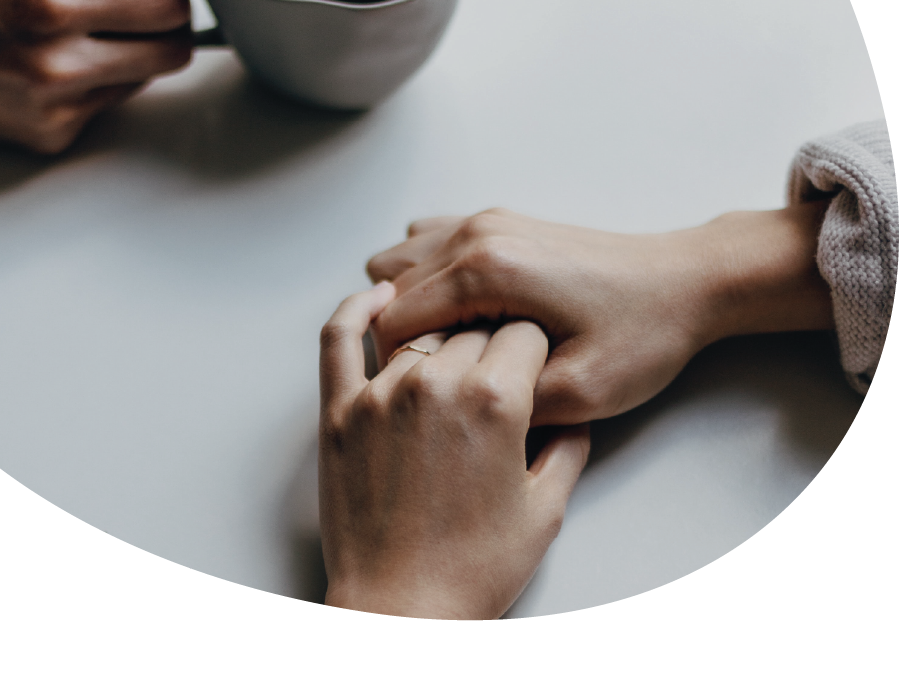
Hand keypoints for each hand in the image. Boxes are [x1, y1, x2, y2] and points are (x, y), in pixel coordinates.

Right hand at [0, 0, 191, 152]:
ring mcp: (55, 107)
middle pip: (172, 50)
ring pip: (145, 79)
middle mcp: (57, 64)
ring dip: (132, 52)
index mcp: (55, 1)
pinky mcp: (49, 135)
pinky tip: (60, 58)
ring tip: (83, 26)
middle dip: (161, 20)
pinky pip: (109, 105)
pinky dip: (99, 82)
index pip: (170, 2)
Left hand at [318, 283, 589, 619]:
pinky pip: (339, 337)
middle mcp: (436, 383)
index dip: (534, 347)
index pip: (523, 332)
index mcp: (495, 400)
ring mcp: (381, 392)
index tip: (532, 361)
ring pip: (421, 333)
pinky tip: (380, 298)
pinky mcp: (338, 410)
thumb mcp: (546, 510)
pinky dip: (356, 309)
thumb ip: (568, 445)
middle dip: (492, 346)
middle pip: (473, 328)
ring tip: (456, 357)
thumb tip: (571, 409)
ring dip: (442, 340)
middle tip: (497, 374)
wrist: (402, 611)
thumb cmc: (473, 569)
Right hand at [367, 205, 834, 425]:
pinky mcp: (497, 221)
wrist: (687, 281)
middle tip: (451, 380)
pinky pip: (428, 242)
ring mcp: (485, 220)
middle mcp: (475, 233)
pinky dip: (428, 278)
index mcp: (486, 270)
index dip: (401, 371)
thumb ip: (503, 404)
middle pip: (390, 291)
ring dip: (413, 307)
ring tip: (456, 347)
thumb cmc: (642, 334)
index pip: (392, 322)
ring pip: (401, 264)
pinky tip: (463, 311)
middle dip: (405, 341)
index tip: (435, 399)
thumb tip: (451, 407)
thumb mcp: (580, 394)